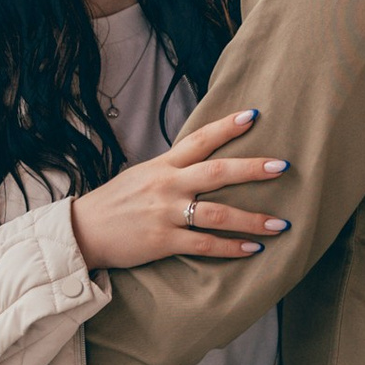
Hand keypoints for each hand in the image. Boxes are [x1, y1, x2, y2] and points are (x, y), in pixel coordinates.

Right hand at [69, 106, 291, 273]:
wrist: (82, 232)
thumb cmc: (115, 204)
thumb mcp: (141, 176)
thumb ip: (172, 169)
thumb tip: (202, 161)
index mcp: (163, 165)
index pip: (199, 139)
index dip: (227, 127)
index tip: (253, 116)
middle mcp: (167, 185)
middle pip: (216, 172)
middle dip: (252, 169)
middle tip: (282, 166)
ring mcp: (165, 214)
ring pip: (217, 213)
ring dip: (252, 219)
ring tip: (280, 224)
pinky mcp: (163, 241)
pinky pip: (204, 245)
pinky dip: (231, 247)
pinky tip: (252, 248)